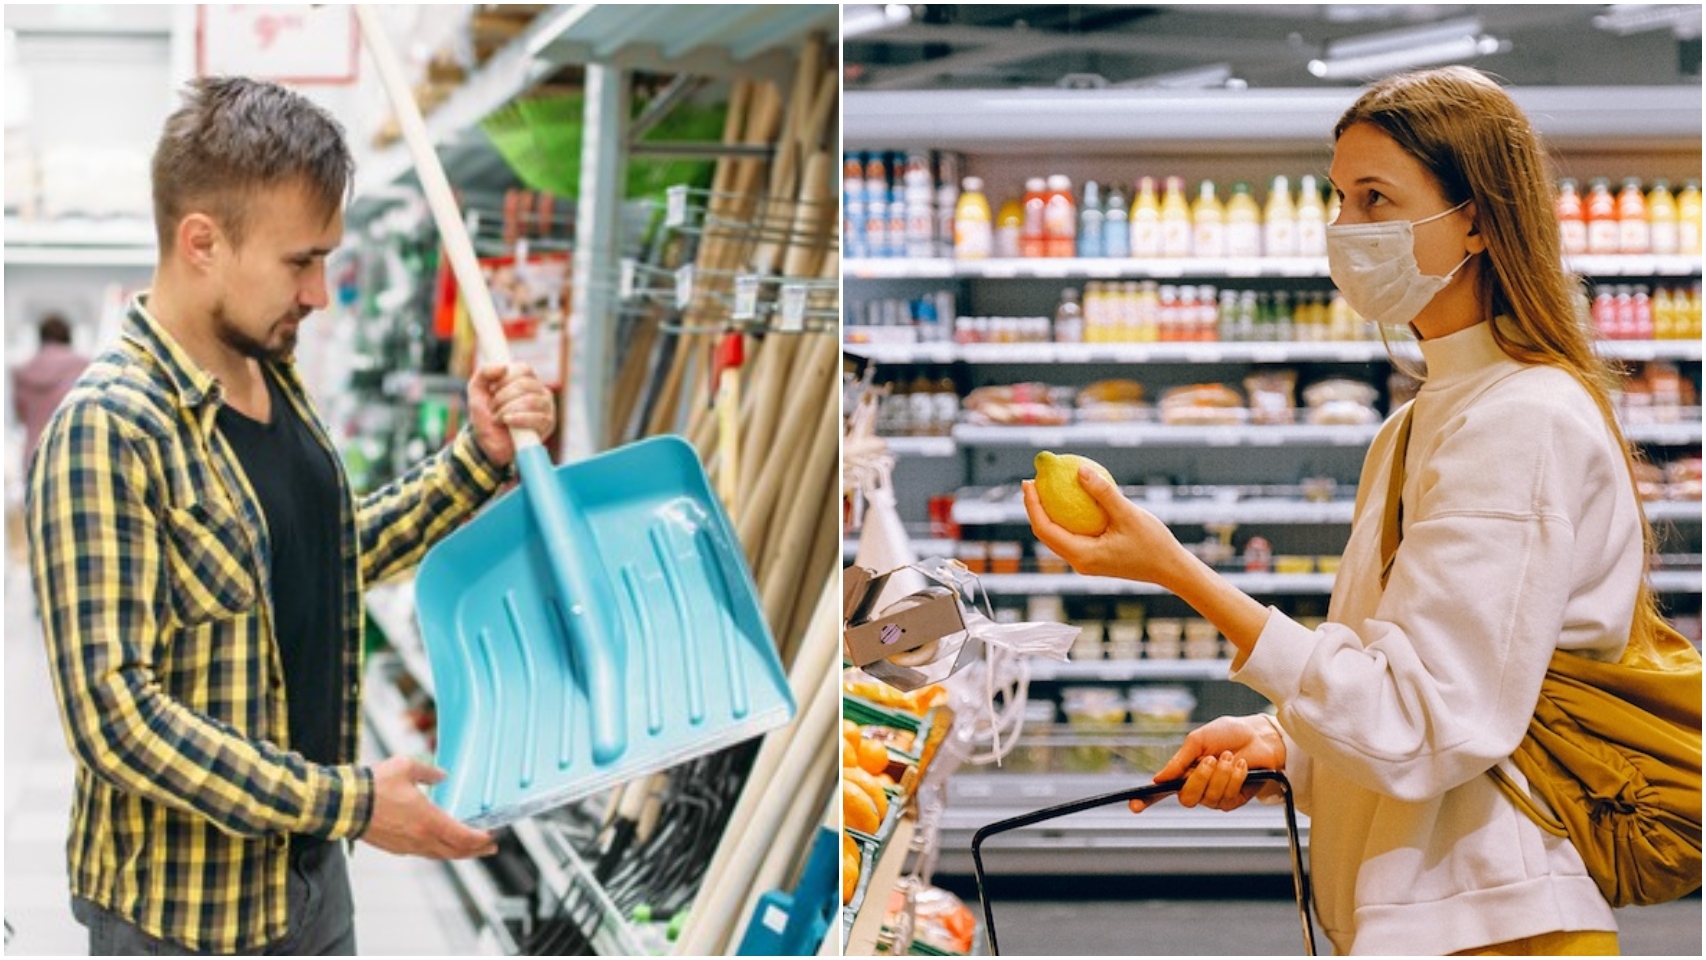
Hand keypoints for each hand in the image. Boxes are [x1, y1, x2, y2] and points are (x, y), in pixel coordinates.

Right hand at [360, 756, 497, 858]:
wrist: (343, 805)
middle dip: (476, 850)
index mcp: (428, 820)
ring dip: (457, 852)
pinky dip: (438, 851)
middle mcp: (420, 838)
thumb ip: (429, 771)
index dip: (481, 839)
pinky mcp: (395, 848)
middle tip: (490, 847)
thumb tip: (442, 775)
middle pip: (455, 851)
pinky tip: (441, 844)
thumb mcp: (406, 767)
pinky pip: (423, 853)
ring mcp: (407, 846)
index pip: (463, 837)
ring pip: (439, 855)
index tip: (493, 835)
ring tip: (470, 849)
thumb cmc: (374, 785)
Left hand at [468, 363, 556, 466]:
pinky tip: (508, 423)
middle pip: (525, 385)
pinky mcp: (548, 424)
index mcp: (526, 379)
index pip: (523, 369)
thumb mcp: (477, 391)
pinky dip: (518, 420)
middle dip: (503, 397)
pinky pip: (537, 418)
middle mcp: (540, 391)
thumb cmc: (486, 416)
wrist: (487, 444)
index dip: (505, 379)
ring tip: (499, 418)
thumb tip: (503, 367)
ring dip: (507, 410)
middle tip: (493, 408)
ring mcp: (546, 407)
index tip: (493, 390)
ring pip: (531, 400)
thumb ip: (484, 373)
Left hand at [1022, 465, 1187, 584]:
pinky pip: (1072, 536)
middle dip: (1035, 507)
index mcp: (1082, 555)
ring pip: (1057, 536)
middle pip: (1046, 534)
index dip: (1032, 505)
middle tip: (1032, 481)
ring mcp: (1085, 562)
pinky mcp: (1094, 558)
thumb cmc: (1153, 543)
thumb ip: (1103, 493)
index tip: (1028, 482)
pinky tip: (1070, 499)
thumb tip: (1079, 470)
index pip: (1045, 529)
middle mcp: (1079, 562)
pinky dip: (1066, 518)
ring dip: (1048, 513)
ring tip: (1045, 488)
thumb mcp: (1128, 514)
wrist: (1170, 569)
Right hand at [1130, 714, 1286, 813]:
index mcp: (1183, 772)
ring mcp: (1214, 796)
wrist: (1259, 736)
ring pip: (1208, 798)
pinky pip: (1227, 797)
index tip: (1133, 805)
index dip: (1146, 800)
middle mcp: (1197, 787)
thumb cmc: (1229, 734)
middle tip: (1211, 760)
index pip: (1160, 791)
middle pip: (1186, 798)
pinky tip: (1241, 766)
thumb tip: (1158, 778)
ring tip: (1230, 757)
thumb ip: (1179, 760)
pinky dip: (1234, 778)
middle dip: (1199, 779)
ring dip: (1221, 775)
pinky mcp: (1233, 800)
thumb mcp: (1198, 740)